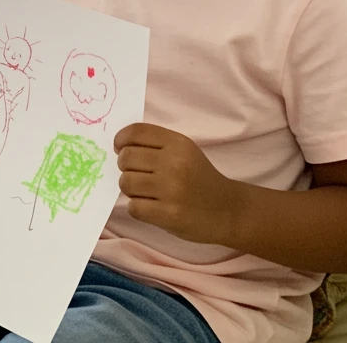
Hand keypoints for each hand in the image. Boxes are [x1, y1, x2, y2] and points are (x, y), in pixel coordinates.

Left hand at [114, 123, 241, 246]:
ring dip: (129, 189)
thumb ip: (157, 145)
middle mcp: (174, 163)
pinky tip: (150, 207)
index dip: (121, 139)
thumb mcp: (185, 151)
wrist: (227, 210)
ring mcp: (171, 189)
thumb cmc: (200, 178)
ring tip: (143, 192)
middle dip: (124, 166)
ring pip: (126, 182)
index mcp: (178, 143)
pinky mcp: (169, 214)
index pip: (136, 132)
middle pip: (126, 157)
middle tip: (135, 173)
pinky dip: (137, 208)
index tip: (119, 148)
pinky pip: (134, 207)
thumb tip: (120, 147)